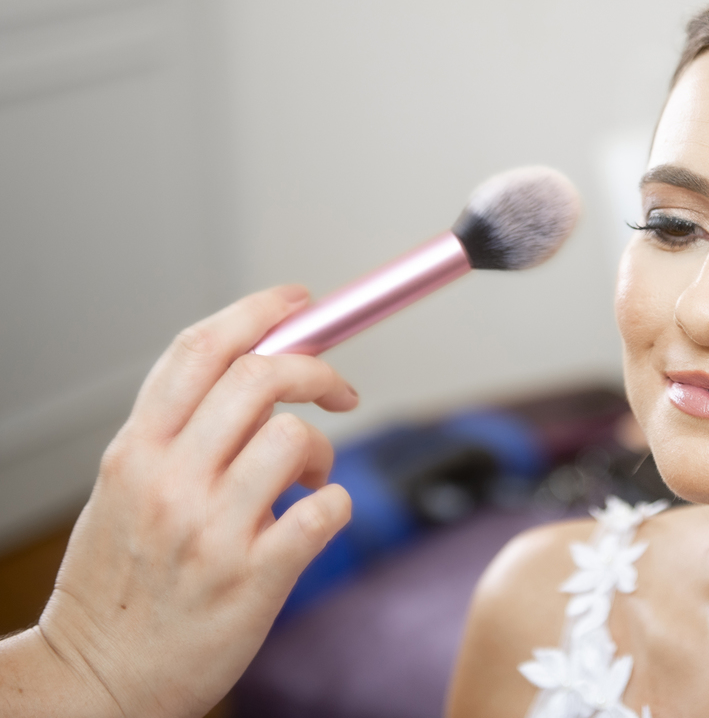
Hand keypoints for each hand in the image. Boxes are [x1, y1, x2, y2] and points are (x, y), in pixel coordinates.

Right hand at [21, 285, 357, 716]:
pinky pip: (325, 510)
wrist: (97, 680)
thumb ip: (179, 431)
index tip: (301, 302)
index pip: (201, 349)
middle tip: (338, 389)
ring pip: (295, 437)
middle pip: (260, 377)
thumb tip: (254, 366)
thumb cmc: (121, 583)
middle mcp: (169, 481)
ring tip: (307, 479)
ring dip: (320, 451)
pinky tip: (314, 517)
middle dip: (316, 370)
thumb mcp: (125, 490)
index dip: (260, 311)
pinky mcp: (252, 578)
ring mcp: (211, 530)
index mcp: (135, 451)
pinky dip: (335, 504)